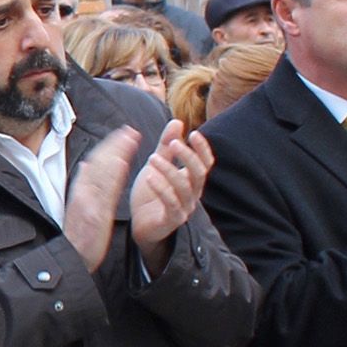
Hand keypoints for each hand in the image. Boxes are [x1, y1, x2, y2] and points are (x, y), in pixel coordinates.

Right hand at [62, 127, 143, 271]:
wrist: (72, 258)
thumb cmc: (79, 235)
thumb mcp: (78, 206)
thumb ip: (83, 185)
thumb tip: (85, 164)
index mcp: (81, 190)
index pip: (96, 163)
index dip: (109, 147)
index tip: (121, 134)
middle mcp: (83, 193)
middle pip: (99, 163)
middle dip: (115, 145)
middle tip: (130, 130)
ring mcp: (89, 202)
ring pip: (102, 172)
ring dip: (116, 154)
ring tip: (130, 139)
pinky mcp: (95, 214)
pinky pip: (105, 192)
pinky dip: (112, 176)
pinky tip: (122, 164)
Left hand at [126, 121, 215, 274]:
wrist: (140, 225)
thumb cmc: (151, 194)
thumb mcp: (157, 165)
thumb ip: (166, 146)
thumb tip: (178, 121)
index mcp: (192, 180)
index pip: (206, 163)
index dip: (203, 149)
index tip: (193, 132)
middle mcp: (193, 194)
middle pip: (199, 174)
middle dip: (188, 157)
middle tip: (172, 143)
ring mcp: (184, 208)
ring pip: (183, 187)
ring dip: (169, 170)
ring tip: (152, 158)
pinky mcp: (172, 219)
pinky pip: (171, 203)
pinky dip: (161, 188)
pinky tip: (150, 176)